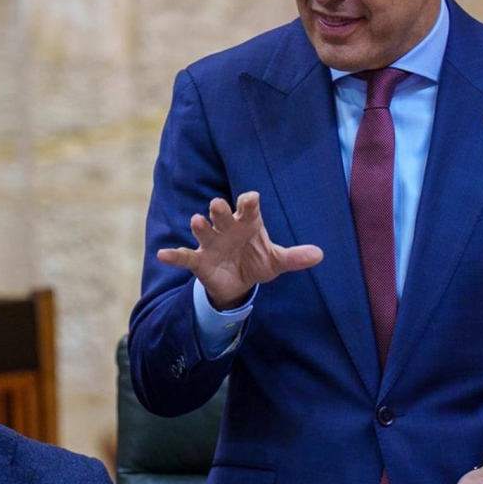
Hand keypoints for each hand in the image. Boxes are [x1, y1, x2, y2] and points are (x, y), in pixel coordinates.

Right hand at [157, 192, 322, 309]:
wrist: (238, 283)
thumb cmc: (256, 261)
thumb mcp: (276, 261)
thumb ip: (294, 257)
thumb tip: (319, 255)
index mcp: (246, 222)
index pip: (247, 206)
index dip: (248, 202)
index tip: (250, 200)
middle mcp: (226, 228)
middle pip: (220, 212)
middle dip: (219, 209)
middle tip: (218, 205)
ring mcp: (211, 243)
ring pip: (203, 230)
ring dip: (200, 225)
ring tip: (197, 221)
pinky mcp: (198, 260)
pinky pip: (184, 256)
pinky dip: (173, 255)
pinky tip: (163, 254)